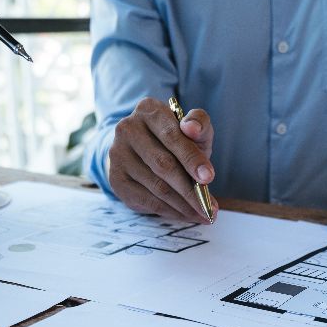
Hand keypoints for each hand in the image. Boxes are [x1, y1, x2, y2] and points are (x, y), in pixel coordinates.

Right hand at [107, 97, 216, 221]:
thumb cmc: (175, 140)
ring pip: (156, 186)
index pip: (172, 136)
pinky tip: (187, 215)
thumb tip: (192, 128)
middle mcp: (127, 129)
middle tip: (209, 206)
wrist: (144, 152)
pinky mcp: (116, 179)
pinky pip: (147, 200)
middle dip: (190, 189)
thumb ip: (199, 124)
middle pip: (163, 164)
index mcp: (148, 110)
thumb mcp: (193, 129)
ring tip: (203, 214)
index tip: (209, 177)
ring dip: (183, 205)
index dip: (192, 158)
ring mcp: (118, 155)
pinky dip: (171, 212)